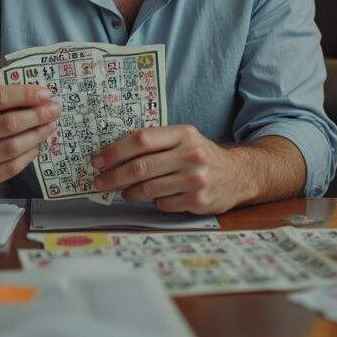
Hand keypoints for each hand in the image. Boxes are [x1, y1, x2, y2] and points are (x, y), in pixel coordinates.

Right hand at [0, 85, 60, 190]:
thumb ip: (5, 100)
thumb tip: (42, 98)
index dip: (25, 94)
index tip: (46, 94)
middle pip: (8, 123)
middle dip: (37, 115)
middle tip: (55, 110)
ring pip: (13, 147)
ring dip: (37, 135)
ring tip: (50, 126)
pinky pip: (13, 166)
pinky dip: (29, 154)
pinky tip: (36, 146)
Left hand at [91, 125, 247, 213]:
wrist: (239, 175)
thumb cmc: (202, 155)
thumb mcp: (184, 139)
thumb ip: (156, 142)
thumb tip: (114, 154)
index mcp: (184, 134)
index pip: (141, 139)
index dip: (115, 151)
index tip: (98, 160)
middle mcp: (191, 154)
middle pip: (140, 167)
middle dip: (113, 176)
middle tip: (99, 182)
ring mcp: (195, 179)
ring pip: (148, 188)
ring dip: (129, 192)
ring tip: (123, 191)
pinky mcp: (198, 200)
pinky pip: (162, 203)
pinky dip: (153, 201)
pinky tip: (153, 197)